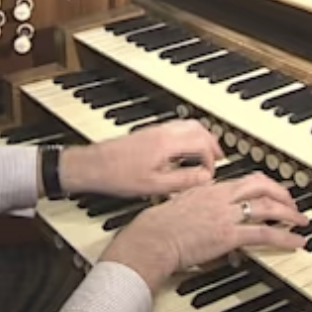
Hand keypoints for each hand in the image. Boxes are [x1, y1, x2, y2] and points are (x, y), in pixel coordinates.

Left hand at [60, 119, 223, 197]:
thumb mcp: (155, 186)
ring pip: (187, 124)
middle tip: (218, 158)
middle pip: (198, 127)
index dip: (212, 160)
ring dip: (201, 136)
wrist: (92, 166)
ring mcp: (155, 129)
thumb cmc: (117, 176)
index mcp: (167, 144)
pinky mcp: (148, 132)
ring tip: (206, 153)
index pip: (202, 144)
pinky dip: (189, 135)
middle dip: (212, 142)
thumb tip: (205, 179)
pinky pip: (177, 127)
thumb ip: (184, 181)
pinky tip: (184, 150)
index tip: (210, 173)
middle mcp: (163, 132)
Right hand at [99, 174, 307, 291]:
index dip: (264, 183)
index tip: (272, 190)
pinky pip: (265, 233)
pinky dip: (285, 237)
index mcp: (210, 188)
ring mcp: (227, 215)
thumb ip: (197, 207)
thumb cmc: (158, 227)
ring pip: (268, 207)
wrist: (152, 238)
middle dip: (282, 193)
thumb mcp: (181, 207)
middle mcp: (222, 197)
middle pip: (261, 186)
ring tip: (302, 222)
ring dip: (289, 214)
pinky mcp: (230, 235)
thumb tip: (207, 217)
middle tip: (293, 203)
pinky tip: (297, 242)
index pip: (245, 180)